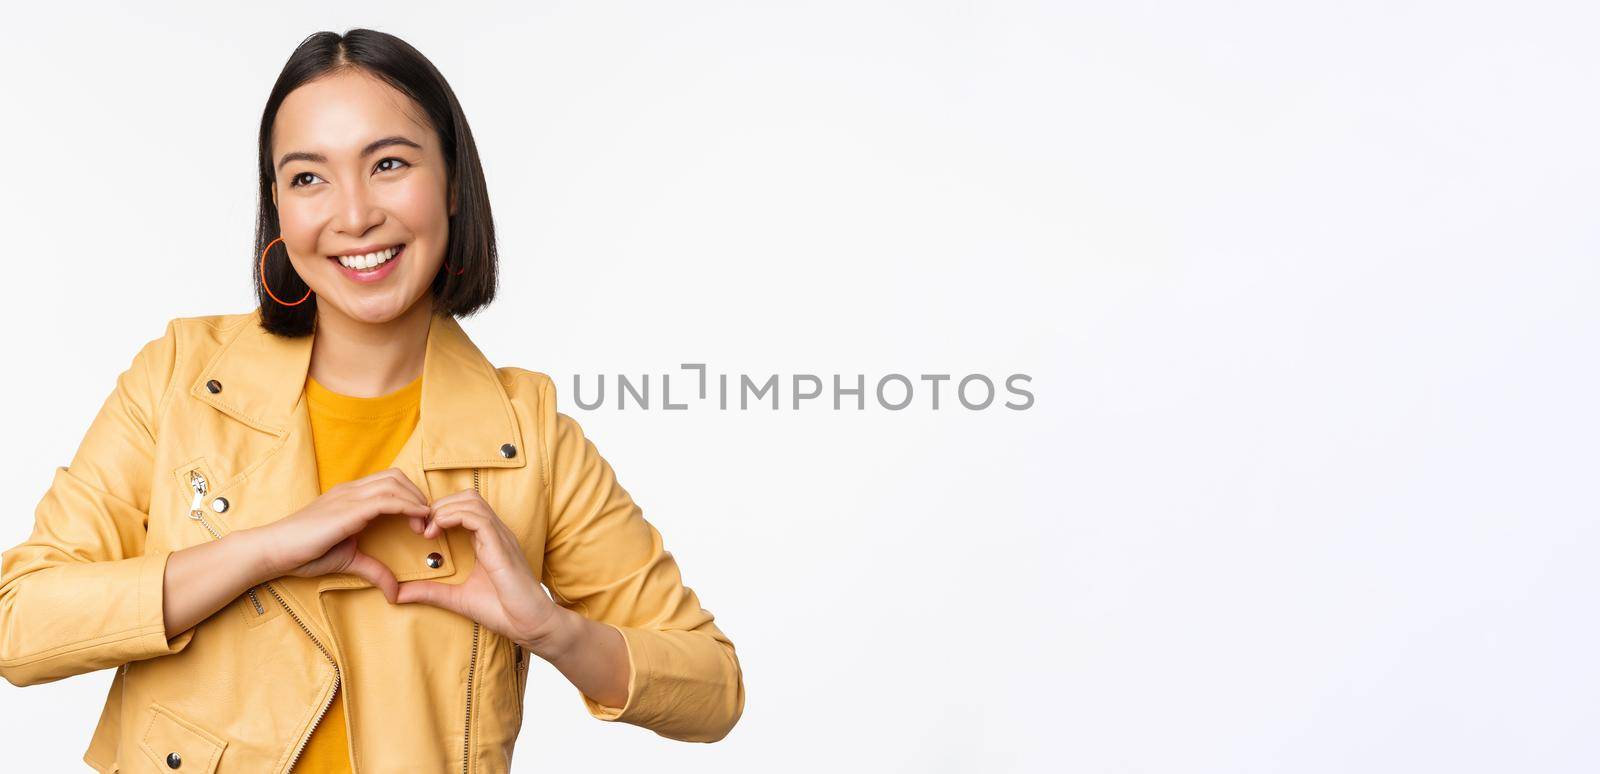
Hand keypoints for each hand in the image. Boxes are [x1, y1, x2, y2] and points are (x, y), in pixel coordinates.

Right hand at [248, 468, 431, 603]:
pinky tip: (418, 520)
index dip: (411, 496)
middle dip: (418, 495)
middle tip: (427, 522)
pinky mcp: (347, 510)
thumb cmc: (305, 553)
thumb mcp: (349, 560)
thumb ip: (374, 570)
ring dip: (416, 502)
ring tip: (424, 525)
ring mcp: (348, 497)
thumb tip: (395, 593)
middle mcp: (351, 491)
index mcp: (350, 496)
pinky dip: (408, 507)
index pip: (389, 481)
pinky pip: (386, 500)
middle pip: (396, 477)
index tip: (423, 521)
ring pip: (395, 484)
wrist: (274, 550)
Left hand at [396, 488, 564, 649]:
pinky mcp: (501, 545)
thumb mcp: (457, 599)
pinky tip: (437, 532)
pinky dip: (454, 517)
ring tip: (427, 530)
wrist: (531, 625)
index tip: (421, 532)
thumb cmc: (503, 611)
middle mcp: (496, 533)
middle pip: (467, 497)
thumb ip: (431, 592)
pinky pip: (477, 517)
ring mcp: (500, 536)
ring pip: (471, 501)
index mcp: (488, 540)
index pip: (464, 507)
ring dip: (443, 510)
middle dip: (439, 506)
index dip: (440, 512)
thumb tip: (398, 594)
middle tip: (420, 528)